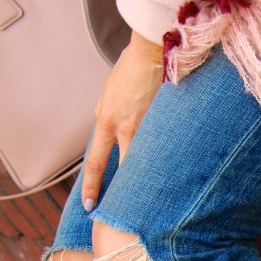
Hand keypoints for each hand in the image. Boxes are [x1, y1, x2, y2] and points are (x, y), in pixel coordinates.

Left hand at [82, 32, 162, 210]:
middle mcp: (118, 125)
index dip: (92, 184)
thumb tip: (122, 133)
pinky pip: (158, 146)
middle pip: (116, 166)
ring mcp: (138, 125)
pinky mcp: (157, 121)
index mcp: (105, 119)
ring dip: (144, 174)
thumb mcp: (114, 94)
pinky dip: (163, 156)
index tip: (89, 203)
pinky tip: (171, 168)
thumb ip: (116, 117)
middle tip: (115, 210)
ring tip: (151, 194)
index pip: (96, 160)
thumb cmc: (135, 68)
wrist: (150, 50)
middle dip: (117, 189)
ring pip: (137, 159)